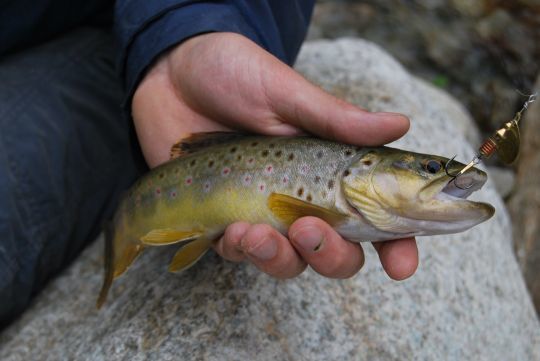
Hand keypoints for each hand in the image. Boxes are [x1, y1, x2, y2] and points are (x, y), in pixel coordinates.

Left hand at [132, 32, 417, 280]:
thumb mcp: (286, 93)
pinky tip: (230, 229)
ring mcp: (265, 214)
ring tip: (255, 232)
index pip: (377, 214)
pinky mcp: (225, 222)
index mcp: (331, 168)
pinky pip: (241, 254)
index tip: (400, 266)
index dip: (396, 244)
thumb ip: (337, 119)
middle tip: (308, 230)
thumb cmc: (235, 74)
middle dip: (330, 256)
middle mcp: (305, 198)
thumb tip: (401, 123)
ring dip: (279, 257)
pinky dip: (240, 250)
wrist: (171, 75)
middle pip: (338, 252)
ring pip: (290, 262)